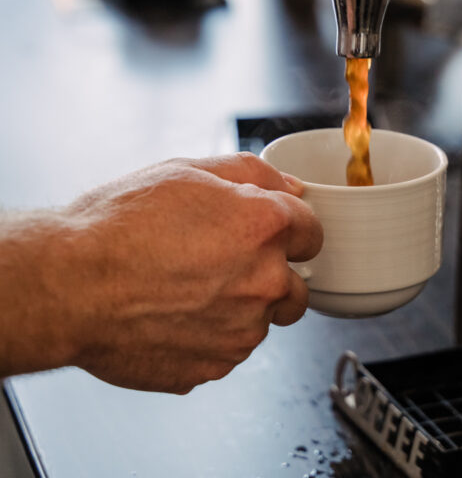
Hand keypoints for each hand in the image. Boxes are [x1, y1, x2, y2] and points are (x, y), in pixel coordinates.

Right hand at [0, 154, 321, 393]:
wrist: (71, 284)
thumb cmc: (120, 225)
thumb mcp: (188, 170)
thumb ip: (252, 174)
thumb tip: (288, 186)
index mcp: (265, 227)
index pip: (313, 231)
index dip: (289, 226)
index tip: (269, 231)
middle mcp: (263, 282)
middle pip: (297, 284)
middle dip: (271, 272)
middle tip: (223, 260)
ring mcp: (240, 332)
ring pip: (262, 321)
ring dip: (240, 306)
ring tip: (188, 286)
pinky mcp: (212, 368)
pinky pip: (227, 350)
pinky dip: (210, 336)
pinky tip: (174, 313)